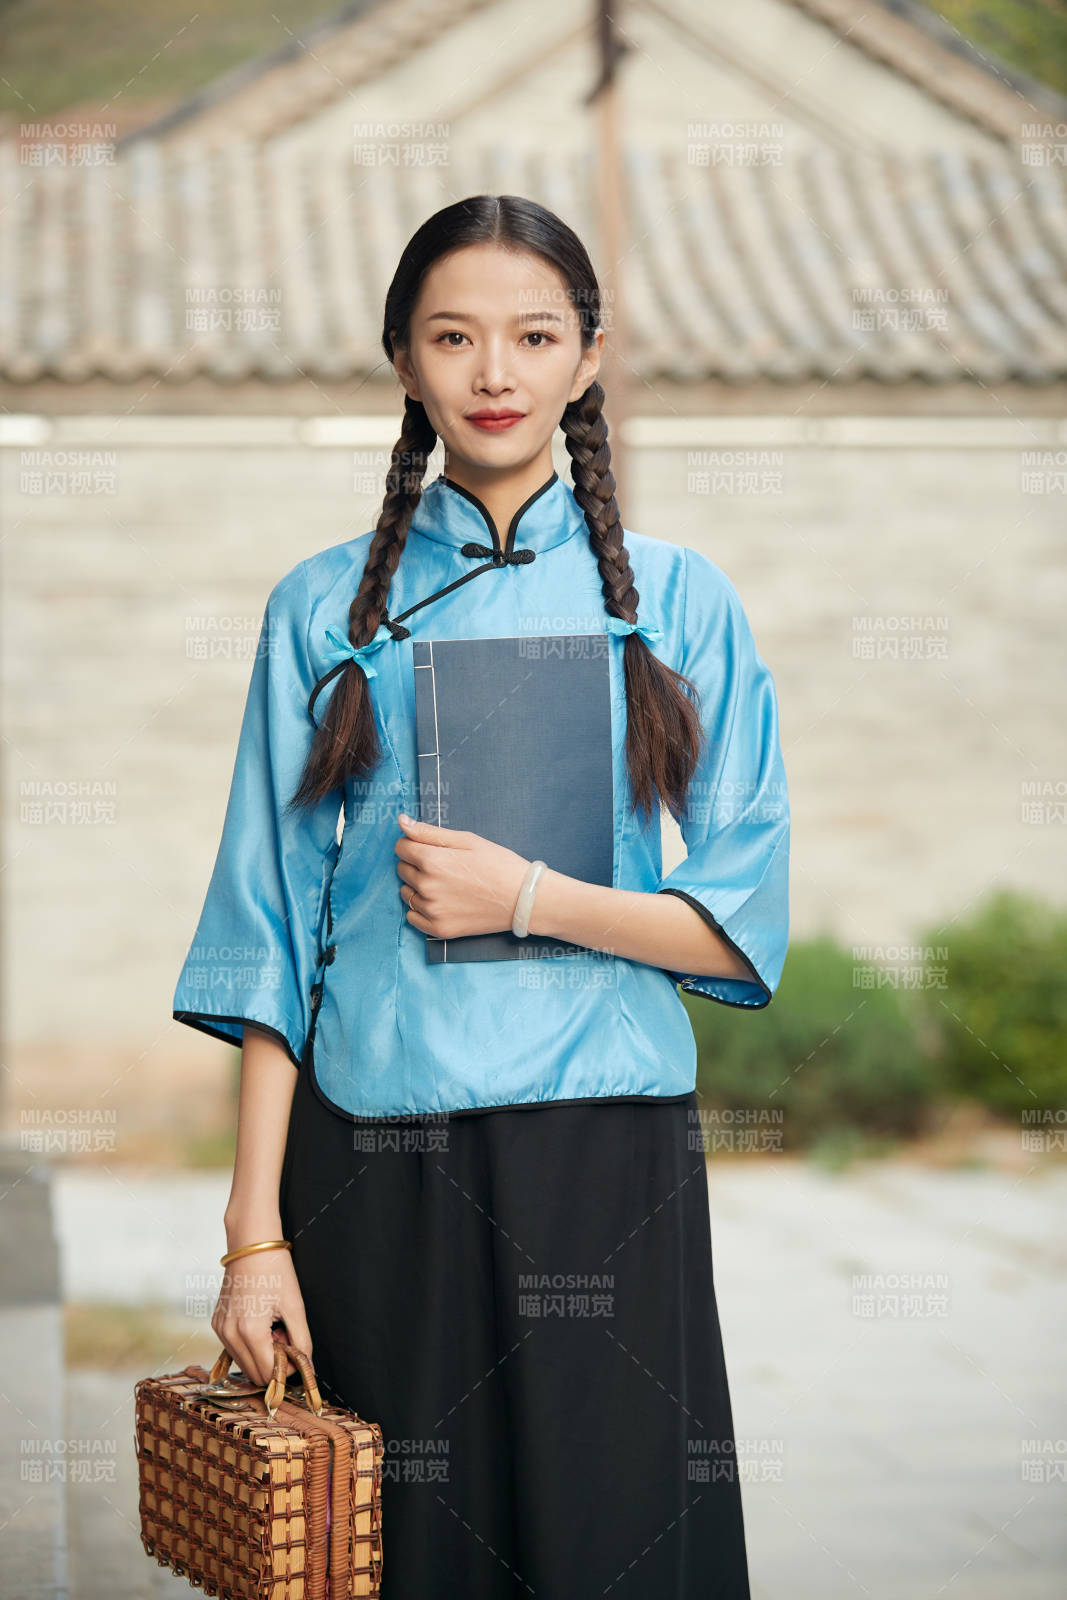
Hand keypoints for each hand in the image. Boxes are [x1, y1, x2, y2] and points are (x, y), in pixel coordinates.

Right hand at [211, 1248, 313, 1386]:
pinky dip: (249, 1344)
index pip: (269, 1373)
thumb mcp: (295, 1306)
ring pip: (243, 1363)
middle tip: (286, 1337)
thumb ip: (302, 1340)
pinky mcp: (217, 1323)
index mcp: (250, 1331)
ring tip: (274, 1328)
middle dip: (274, 1362)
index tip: (296, 1352)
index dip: (287, 1369)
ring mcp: (220, 1329)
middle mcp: (230, 1334)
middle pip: (254, 1373)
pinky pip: (234, 1348)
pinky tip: (261, 1323)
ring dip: (261, 1354)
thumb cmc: (275, 1270)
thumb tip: (306, 1366)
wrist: (251, 1245)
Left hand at [394, 813, 529, 939]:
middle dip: (416, 864)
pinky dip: (421, 909)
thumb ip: (429, 832)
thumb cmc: (498, 864)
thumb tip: (401, 822)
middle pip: (402, 869)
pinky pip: (412, 917)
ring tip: (446, 885)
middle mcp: (427, 886)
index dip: (413, 844)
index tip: (431, 848)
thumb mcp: (467, 840)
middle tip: (444, 866)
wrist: (523, 899)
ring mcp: (432, 910)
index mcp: (432, 860)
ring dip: (418, 887)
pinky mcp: (439, 929)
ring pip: (406, 893)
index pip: (401, 847)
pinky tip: (442, 902)